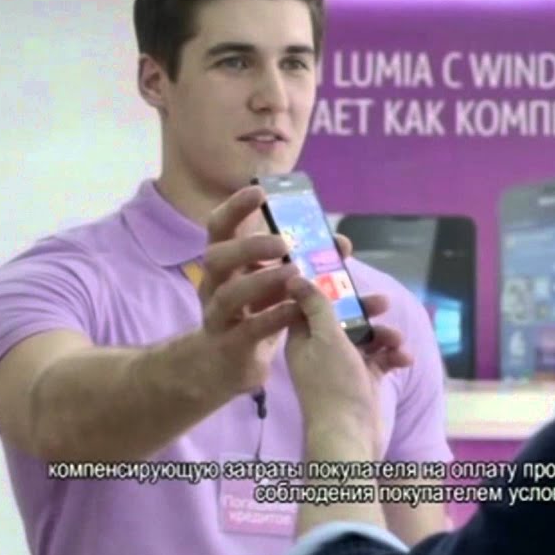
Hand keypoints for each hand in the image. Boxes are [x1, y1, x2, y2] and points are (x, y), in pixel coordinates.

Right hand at [198, 185, 304, 394]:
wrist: (225, 363)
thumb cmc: (253, 312)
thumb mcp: (275, 283)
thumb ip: (303, 262)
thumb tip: (341, 243)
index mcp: (224, 262)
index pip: (219, 227)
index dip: (236, 207)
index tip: (260, 192)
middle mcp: (214, 284)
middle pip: (217, 257)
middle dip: (249, 247)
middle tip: (282, 243)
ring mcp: (217, 316)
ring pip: (229, 295)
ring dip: (261, 281)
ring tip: (292, 274)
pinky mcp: (229, 344)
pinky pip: (248, 329)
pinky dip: (274, 317)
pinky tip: (298, 309)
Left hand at [285, 245, 412, 458]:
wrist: (350, 436)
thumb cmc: (333, 384)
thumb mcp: (325, 338)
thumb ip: (316, 305)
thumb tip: (293, 275)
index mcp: (303, 337)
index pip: (311, 300)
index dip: (327, 282)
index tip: (344, 265)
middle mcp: (321, 348)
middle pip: (345, 316)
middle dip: (367, 310)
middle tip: (384, 303)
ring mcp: (344, 365)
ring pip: (367, 336)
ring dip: (386, 335)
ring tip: (397, 342)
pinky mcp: (364, 379)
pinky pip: (381, 358)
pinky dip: (393, 356)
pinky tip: (404, 360)